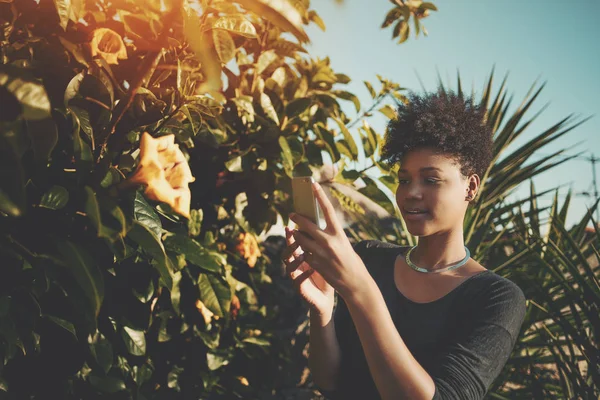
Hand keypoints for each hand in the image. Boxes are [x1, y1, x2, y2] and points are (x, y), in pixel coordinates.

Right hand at [282, 226, 334, 319]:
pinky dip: (303, 274)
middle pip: (287, 252)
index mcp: (300, 257)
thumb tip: (321, 226)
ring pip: (288, 266)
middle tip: (293, 234)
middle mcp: (296, 266)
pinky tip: (311, 270)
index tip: (292, 225)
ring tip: (302, 254)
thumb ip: (319, 245)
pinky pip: (298, 280)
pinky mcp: (300, 289)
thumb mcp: (323, 258)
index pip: (293, 244)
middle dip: (289, 243)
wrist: (326, 298)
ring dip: (294, 259)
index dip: (290, 235)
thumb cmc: (325, 276)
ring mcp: (296, 277)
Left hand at [288, 182, 368, 299]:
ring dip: (297, 235)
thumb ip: (331, 234)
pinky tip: (305, 251)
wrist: (354, 282)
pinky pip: (304, 252)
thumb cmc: (351, 261)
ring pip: (301, 239)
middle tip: (292, 214)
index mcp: (339, 233)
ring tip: (297, 233)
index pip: (327, 209)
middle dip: (297, 218)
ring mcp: (320, 253)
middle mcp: (329, 241)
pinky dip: (303, 250)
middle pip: (306, 224)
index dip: (320, 195)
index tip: (313, 184)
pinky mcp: (315, 264)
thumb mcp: (343, 243)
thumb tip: (316, 226)